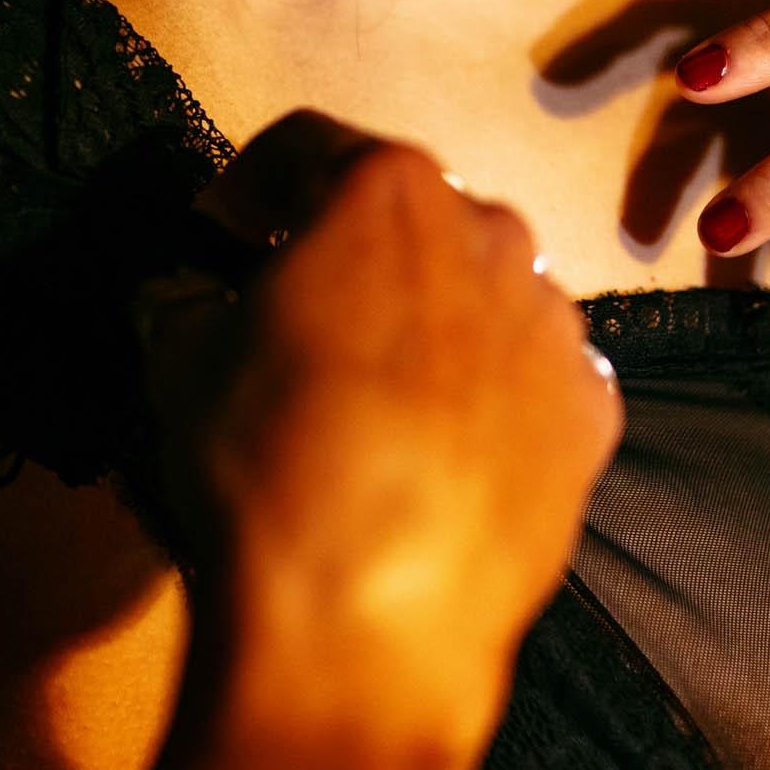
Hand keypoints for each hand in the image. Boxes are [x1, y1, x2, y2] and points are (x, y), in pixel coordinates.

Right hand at [137, 109, 623, 733]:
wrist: (370, 622)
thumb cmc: (266, 466)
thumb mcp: (177, 362)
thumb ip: (181, 302)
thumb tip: (181, 297)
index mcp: (386, 192)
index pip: (306, 146)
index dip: (248, 188)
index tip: (220, 233)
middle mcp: (492, 235)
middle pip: (409, 215)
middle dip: (351, 250)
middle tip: (295, 314)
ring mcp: (555, 327)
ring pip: (480, 292)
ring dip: (427, 319)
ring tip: (370, 397)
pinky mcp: (592, 416)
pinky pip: (530, 378)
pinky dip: (487, 395)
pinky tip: (433, 453)